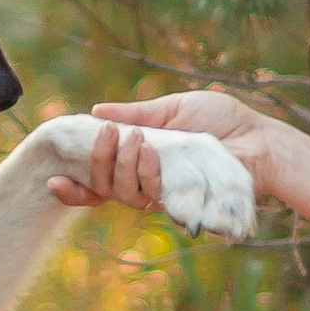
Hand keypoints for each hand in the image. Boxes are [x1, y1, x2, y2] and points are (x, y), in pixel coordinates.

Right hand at [40, 90, 284, 241]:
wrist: (257, 139)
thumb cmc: (221, 121)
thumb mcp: (172, 109)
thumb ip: (135, 113)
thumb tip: (96, 112)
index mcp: (139, 161)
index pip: (98, 181)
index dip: (74, 188)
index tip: (52, 181)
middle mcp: (147, 182)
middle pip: (104, 188)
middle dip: (96, 163)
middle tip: (107, 134)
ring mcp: (164, 195)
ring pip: (123, 194)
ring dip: (121, 166)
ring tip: (134, 138)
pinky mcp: (182, 202)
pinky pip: (151, 197)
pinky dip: (144, 173)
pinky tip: (149, 151)